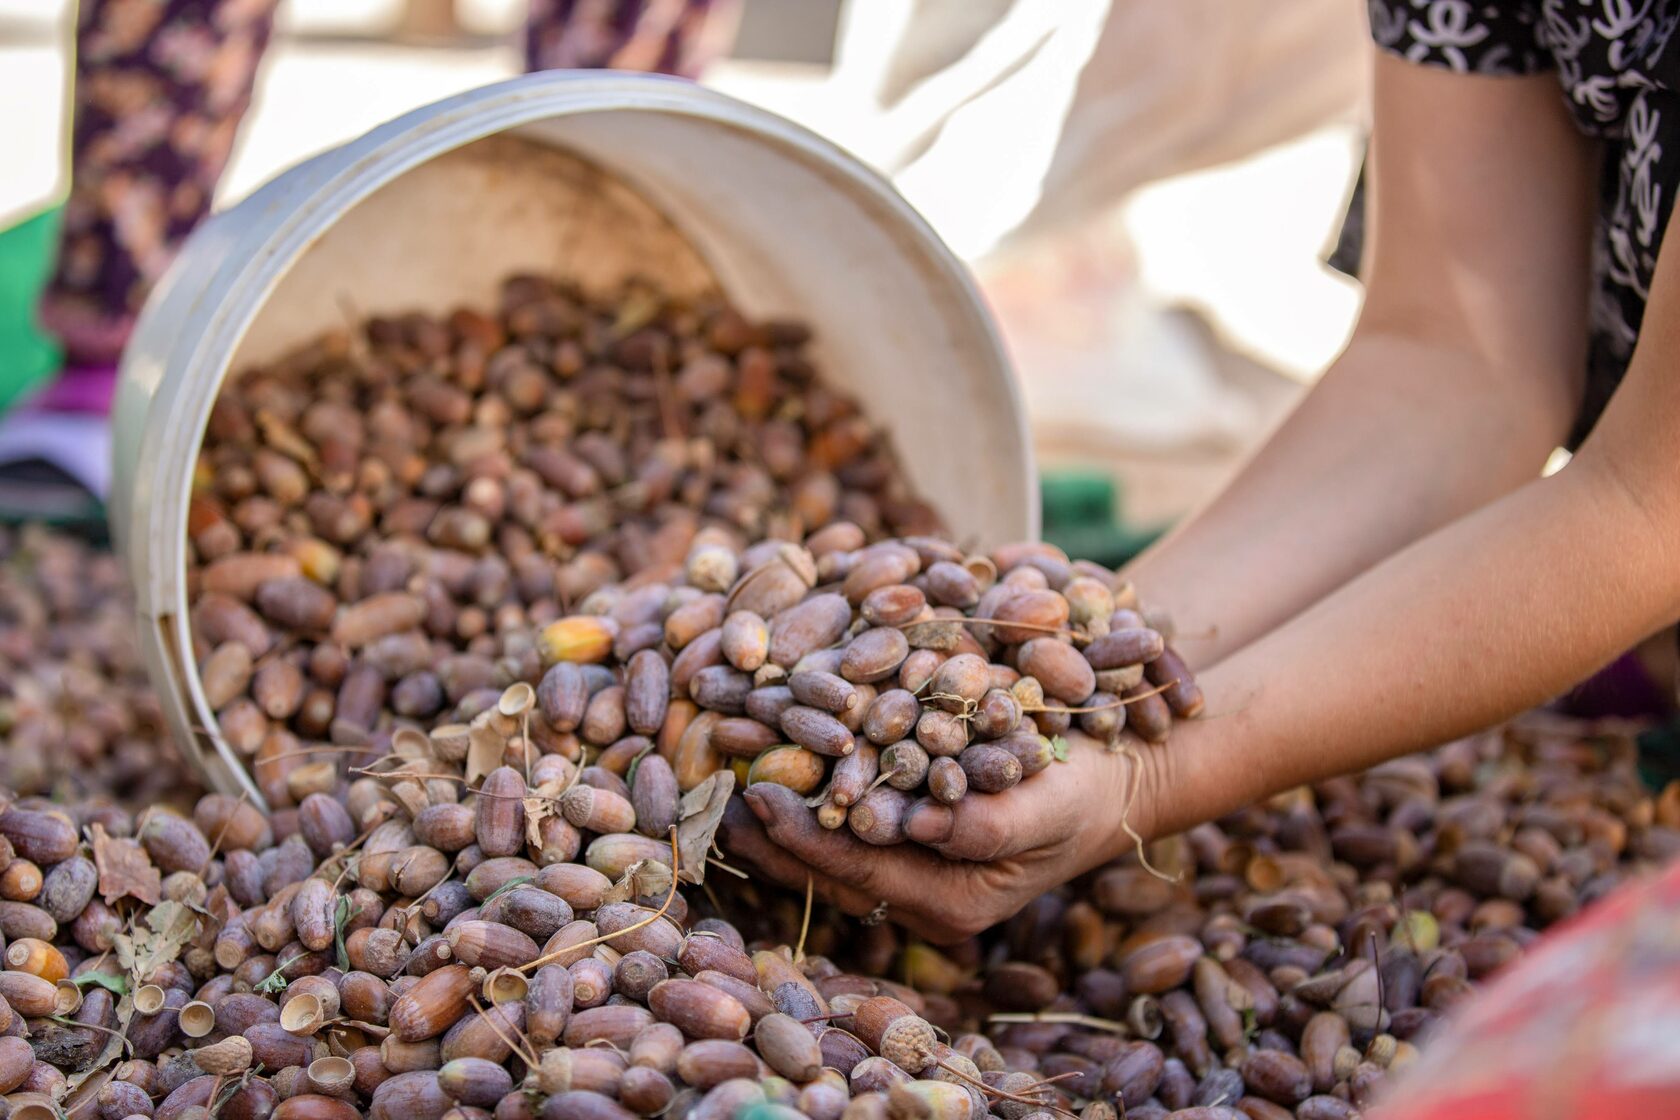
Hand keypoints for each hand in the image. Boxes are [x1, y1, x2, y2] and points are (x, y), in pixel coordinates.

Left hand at [718, 733, 1167, 942]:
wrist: (1114, 783)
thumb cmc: (1088, 792)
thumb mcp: (1055, 804)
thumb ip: (995, 824)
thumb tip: (927, 825)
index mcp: (953, 899)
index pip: (859, 868)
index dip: (804, 834)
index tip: (756, 796)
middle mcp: (922, 893)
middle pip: (827, 867)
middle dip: (769, 833)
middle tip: (711, 792)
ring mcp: (913, 869)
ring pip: (826, 849)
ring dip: (775, 820)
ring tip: (721, 783)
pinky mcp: (909, 837)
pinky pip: (843, 825)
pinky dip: (805, 799)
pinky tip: (772, 766)